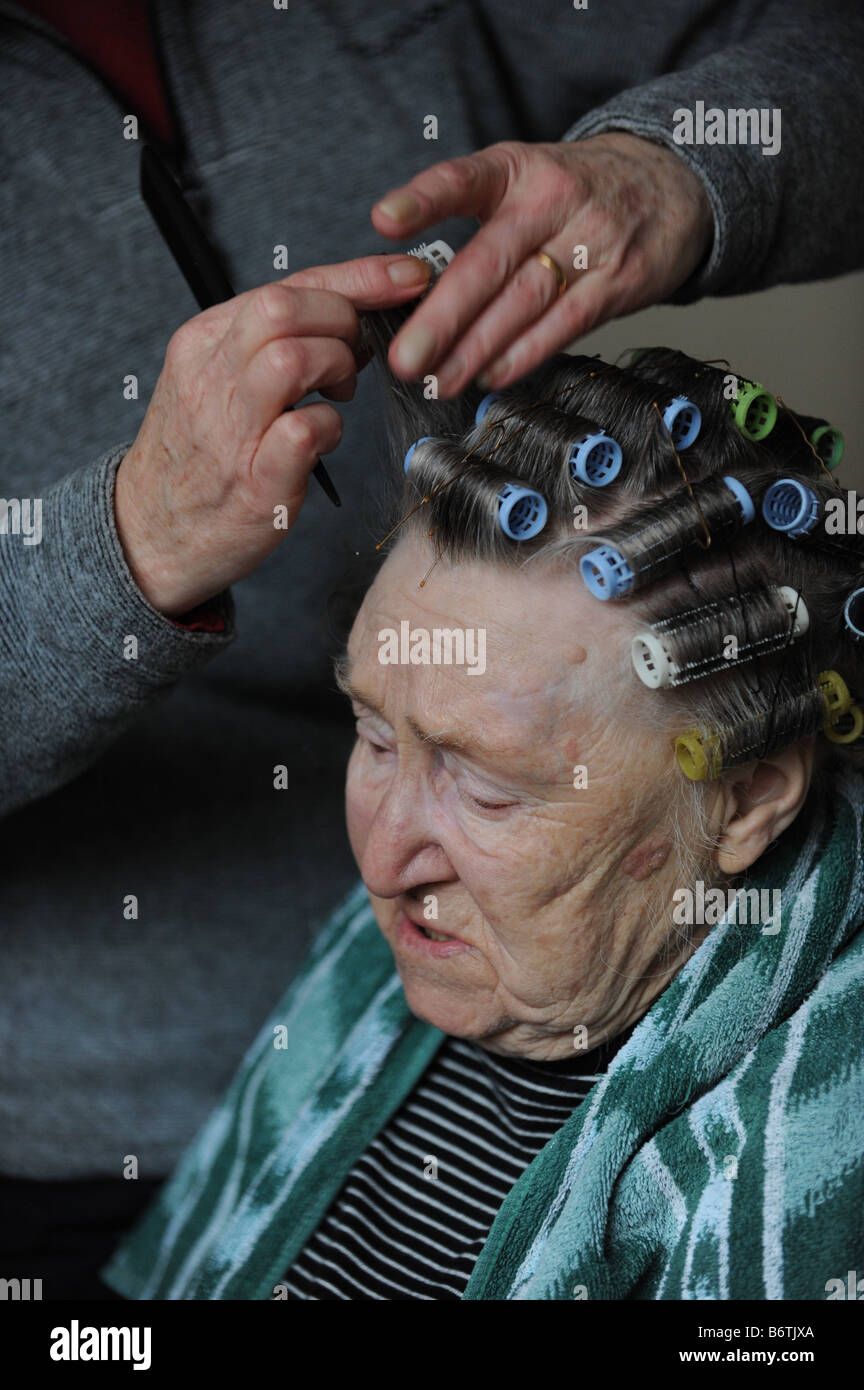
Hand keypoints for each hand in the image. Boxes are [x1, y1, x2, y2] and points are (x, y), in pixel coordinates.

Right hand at [114, 254, 430, 615]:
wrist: (149, 533)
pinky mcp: (253, 481)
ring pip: (291, 357)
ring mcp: (229, 430)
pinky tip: (324, 438)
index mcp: (205, 341)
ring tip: (337, 393)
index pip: (285, 286)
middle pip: (284, 307)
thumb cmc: (200, 456)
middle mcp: (210, 376)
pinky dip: (330, 427)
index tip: (406, 276)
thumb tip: (352, 319)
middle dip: (342, 320)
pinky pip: (303, 432)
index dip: (357, 276)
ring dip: (335, 367)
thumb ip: (273, 344)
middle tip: (354, 355)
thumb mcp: (219, 380)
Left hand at [370, 133, 712, 397]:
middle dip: (442, 316)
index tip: (385, 221)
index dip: (423, 199)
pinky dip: (525, 353)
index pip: (464, 179)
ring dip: (477, 348)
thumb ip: (472, 220)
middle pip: (488, 262)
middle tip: (406, 358)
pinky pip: (564, 323)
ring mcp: (589, 240)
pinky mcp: (617, 279)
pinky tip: (492, 375)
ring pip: (523, 300)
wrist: (669, 183)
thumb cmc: (577, 191)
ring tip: (439, 380)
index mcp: (516, 170)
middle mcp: (551, 200)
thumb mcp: (524, 179)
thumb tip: (408, 287)